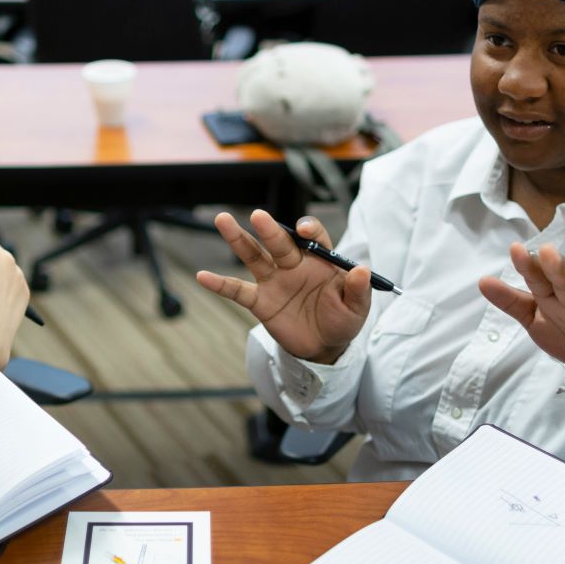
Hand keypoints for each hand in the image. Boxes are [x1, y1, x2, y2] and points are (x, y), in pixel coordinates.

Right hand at [196, 210, 370, 364]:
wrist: (324, 346)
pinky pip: (237, 291)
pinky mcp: (260, 301)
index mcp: (320, 260)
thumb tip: (362, 270)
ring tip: (222, 220)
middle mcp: (294, 264)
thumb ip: (358, 290)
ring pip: (254, 255)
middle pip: (280, 242)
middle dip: (270, 229)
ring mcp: (274, 281)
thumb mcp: (357, 308)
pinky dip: (220, 284)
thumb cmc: (343, 320)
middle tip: (259, 216)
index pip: (313, 238)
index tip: (304, 231)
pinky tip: (202, 277)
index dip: (309, 231)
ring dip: (238, 239)